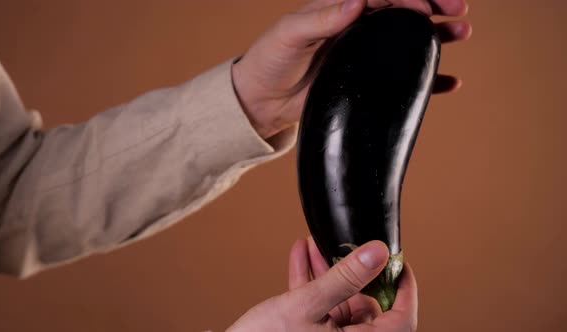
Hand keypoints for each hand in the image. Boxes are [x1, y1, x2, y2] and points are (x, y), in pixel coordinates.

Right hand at [226, 239, 417, 330]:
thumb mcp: (308, 305)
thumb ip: (345, 278)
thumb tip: (377, 254)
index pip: (401, 319)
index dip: (403, 288)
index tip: (398, 263)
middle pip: (364, 305)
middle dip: (349, 270)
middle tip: (344, 244)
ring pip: (338, 303)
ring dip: (326, 273)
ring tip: (314, 244)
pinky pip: (318, 309)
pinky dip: (309, 285)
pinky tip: (299, 258)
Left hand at [232, 0, 471, 138]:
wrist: (261, 101)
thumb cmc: (269, 61)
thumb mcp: (289, 35)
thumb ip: (322, 18)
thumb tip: (356, 1)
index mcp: (340, 8)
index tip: (426, 7)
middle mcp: (357, 27)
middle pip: (402, 11)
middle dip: (432, 7)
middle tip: (458, 11)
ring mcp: (363, 54)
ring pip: (407, 40)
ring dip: (436, 36)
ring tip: (463, 33)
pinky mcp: (365, 81)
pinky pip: (401, 78)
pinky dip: (427, 80)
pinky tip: (450, 81)